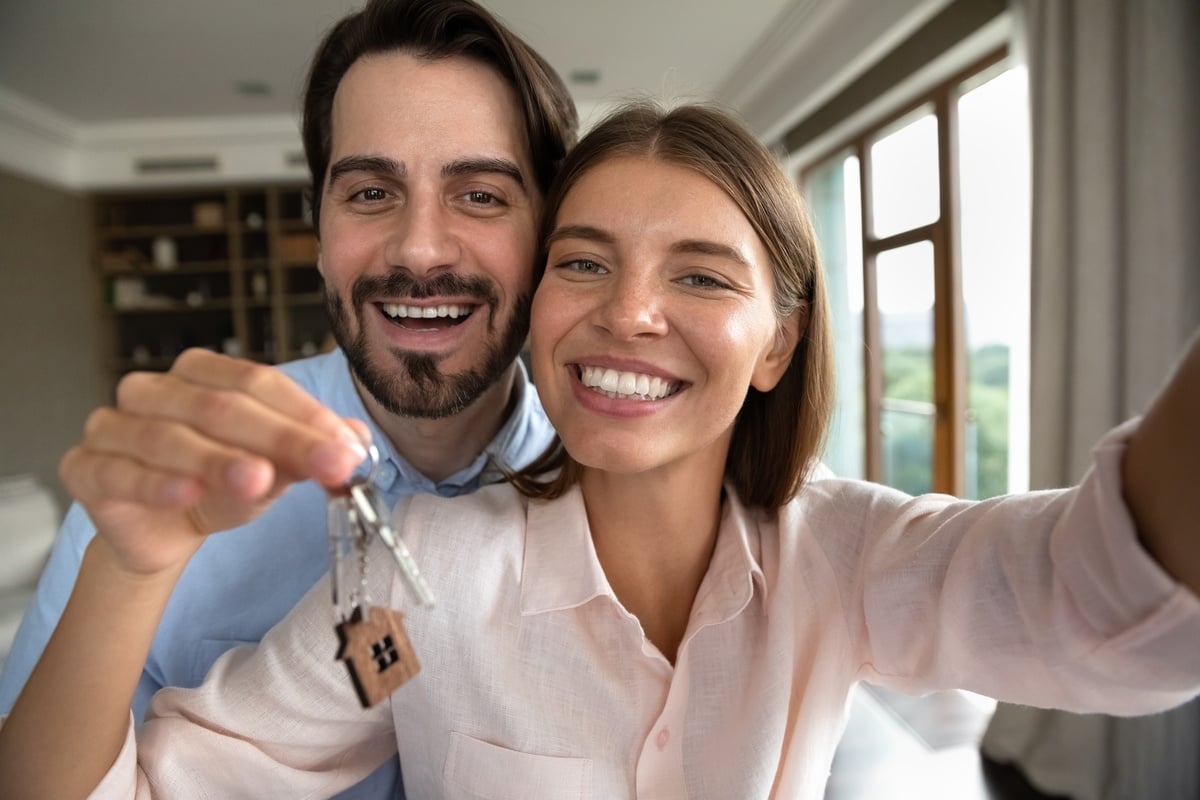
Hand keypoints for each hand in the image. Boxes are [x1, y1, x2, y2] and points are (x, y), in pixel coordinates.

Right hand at [58, 349, 368, 576]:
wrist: (164, 534)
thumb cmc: (220, 486)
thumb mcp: (275, 469)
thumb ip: (311, 452)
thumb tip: (358, 441)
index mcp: (203, 373)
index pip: (258, 383)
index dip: (305, 416)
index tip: (346, 449)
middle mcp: (153, 389)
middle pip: (220, 407)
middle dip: (280, 439)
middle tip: (325, 465)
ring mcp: (112, 424)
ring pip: (168, 436)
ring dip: (218, 460)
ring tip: (258, 481)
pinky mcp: (85, 467)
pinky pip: (118, 471)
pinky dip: (155, 482)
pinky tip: (187, 494)